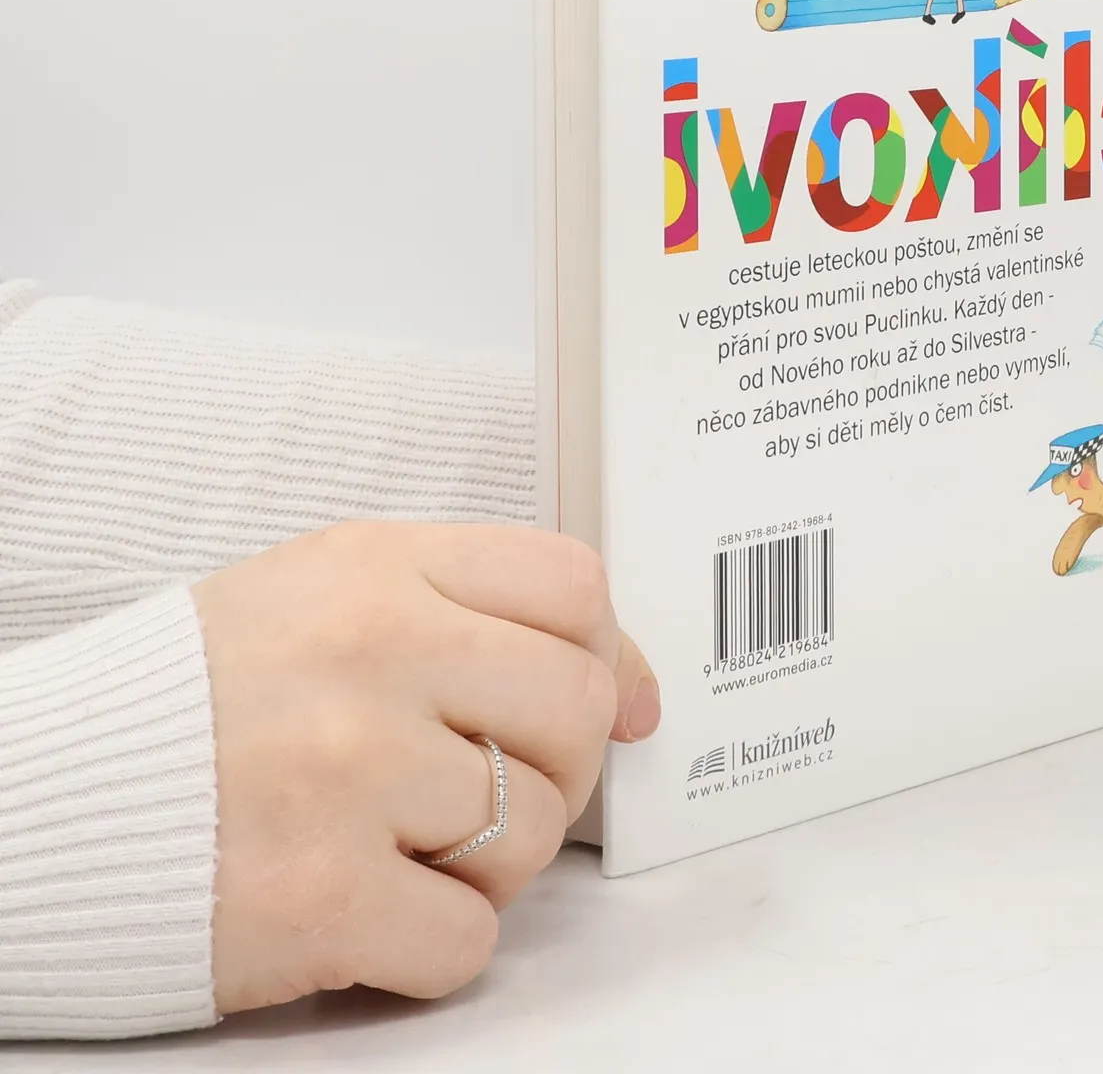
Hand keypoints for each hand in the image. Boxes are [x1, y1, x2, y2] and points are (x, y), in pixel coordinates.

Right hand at [193, 523, 658, 1014]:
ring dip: (489, 863)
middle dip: (559, 766)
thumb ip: (474, 613)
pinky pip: (468, 938)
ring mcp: (349, 774)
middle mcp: (376, 655)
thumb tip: (631, 689)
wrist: (32, 804)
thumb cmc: (197, 702)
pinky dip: (436, 944)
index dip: (608, 654)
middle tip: (490, 789)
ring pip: (532, 831)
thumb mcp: (325, 597)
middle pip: (576, 707)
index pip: (573, 586)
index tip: (608, 703)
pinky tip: (373, 910)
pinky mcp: (320, 898)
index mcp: (379, 569)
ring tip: (407, 848)